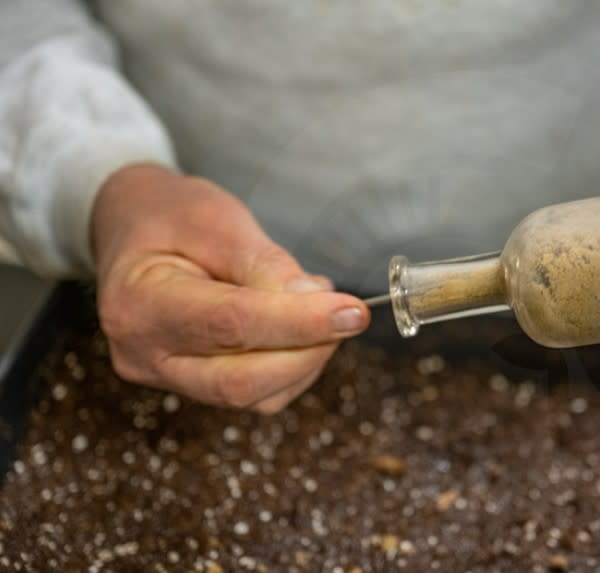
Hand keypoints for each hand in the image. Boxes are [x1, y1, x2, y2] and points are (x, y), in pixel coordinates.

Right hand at [91, 164, 369, 411]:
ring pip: (256, 395)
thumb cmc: (171, 216)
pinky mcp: (195, 385)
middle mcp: (145, 355)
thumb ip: (265, 265)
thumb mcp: (218, 220)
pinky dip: (294, 366)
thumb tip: (317, 304)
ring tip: (315, 305)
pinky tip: (300, 327)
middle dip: (308, 350)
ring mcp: (168, 377)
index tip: (353, 312)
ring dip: (306, 358)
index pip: (230, 324)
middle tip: (346, 312)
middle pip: (242, 380)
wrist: (135, 228)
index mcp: (138, 304)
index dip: (299, 322)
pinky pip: (258, 394)